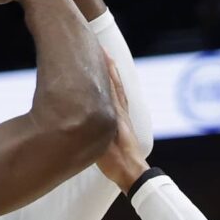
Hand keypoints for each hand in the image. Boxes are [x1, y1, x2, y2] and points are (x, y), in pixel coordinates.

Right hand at [96, 57, 148, 191]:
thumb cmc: (117, 158)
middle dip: (107, 65)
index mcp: (116, 110)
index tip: (99, 47)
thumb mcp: (102, 138)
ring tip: (104, 63)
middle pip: (114, 81)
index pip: (110, 81)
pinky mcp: (121, 124)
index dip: (105, 64)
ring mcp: (121, 117)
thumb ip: (96, 121)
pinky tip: (108, 91)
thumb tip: (88, 103)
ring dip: (110, 75)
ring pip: (116, 90)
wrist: (131, 172)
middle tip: (101, 48)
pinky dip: (113, 90)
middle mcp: (120, 110)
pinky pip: (117, 101)